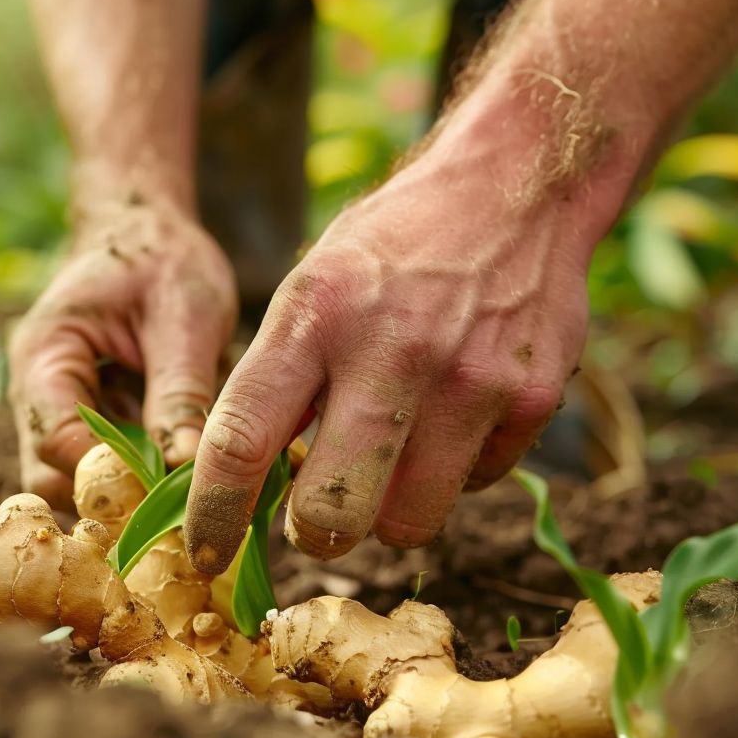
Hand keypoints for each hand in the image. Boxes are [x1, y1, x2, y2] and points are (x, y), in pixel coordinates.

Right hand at [9, 195, 236, 504]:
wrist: (148, 230)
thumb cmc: (163, 259)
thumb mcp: (184, 316)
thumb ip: (181, 391)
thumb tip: (189, 467)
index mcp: (46, 356)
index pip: (56, 442)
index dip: (106, 478)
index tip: (165, 497)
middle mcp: (38, 392)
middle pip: (52, 475)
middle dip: (109, 499)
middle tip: (177, 511)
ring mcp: (59, 410)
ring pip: (77, 479)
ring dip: (127, 490)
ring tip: (185, 489)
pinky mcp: (89, 419)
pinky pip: (106, 465)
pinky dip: (141, 474)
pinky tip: (183, 468)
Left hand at [182, 130, 621, 573]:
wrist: (516, 186)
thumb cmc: (392, 247)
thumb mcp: (313, 288)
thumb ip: (281, 383)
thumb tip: (251, 487)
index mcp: (316, 317)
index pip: (240, 444)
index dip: (213, 516)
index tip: (206, 551)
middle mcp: (392, 352)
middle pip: (332, 514)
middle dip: (315, 532)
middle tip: (315, 514)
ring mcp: (471, 381)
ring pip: (408, 524)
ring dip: (388, 512)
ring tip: (391, 454)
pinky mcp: (530, 401)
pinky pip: (474, 489)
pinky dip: (452, 473)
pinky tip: (452, 414)